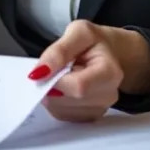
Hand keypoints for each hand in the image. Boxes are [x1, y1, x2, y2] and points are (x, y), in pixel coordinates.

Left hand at [27, 21, 149, 122]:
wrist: (109, 53)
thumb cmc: (95, 42)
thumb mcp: (79, 32)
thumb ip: (59, 51)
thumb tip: (39, 72)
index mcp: (110, 72)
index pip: (78, 86)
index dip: (55, 80)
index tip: (40, 71)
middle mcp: (108, 96)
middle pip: (69, 100)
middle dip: (50, 86)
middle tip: (48, 71)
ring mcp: (100, 109)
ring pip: (62, 111)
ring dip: (50, 95)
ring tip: (57, 77)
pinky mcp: (89, 117)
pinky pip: (62, 115)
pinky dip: (54, 102)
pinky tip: (60, 87)